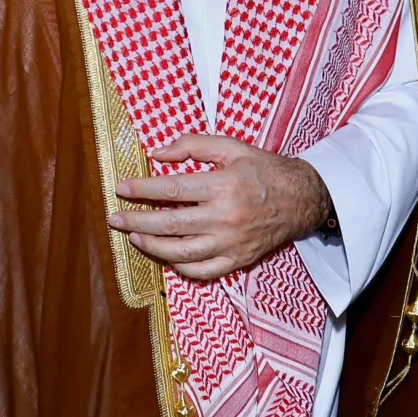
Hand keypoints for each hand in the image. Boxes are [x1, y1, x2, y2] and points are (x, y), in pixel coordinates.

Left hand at [111, 135, 330, 281]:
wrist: (302, 198)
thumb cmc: (264, 170)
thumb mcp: (232, 147)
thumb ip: (193, 145)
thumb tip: (157, 154)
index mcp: (223, 185)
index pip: (172, 188)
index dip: (143, 189)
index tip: (122, 188)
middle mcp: (226, 217)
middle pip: (170, 223)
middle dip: (137, 220)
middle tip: (115, 218)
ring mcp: (231, 242)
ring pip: (181, 252)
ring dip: (152, 245)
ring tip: (134, 236)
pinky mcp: (238, 259)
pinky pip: (203, 271)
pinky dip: (180, 266)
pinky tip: (166, 255)